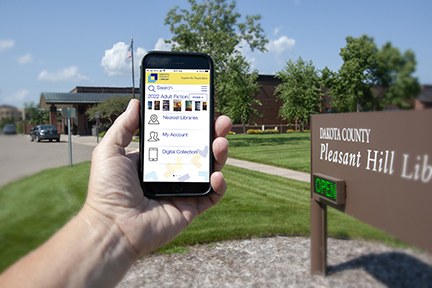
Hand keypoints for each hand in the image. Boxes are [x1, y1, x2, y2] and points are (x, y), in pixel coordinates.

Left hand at [83, 99, 231, 257]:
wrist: (113, 226)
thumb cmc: (107, 190)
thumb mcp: (110, 150)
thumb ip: (124, 126)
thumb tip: (135, 103)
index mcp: (154, 159)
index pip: (179, 136)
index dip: (192, 123)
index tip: (202, 109)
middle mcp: (171, 173)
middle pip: (199, 150)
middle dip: (213, 135)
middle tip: (222, 121)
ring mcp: (182, 190)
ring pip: (209, 169)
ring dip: (219, 155)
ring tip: (221, 142)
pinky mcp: (190, 208)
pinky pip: (212, 196)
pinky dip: (220, 185)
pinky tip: (216, 175)